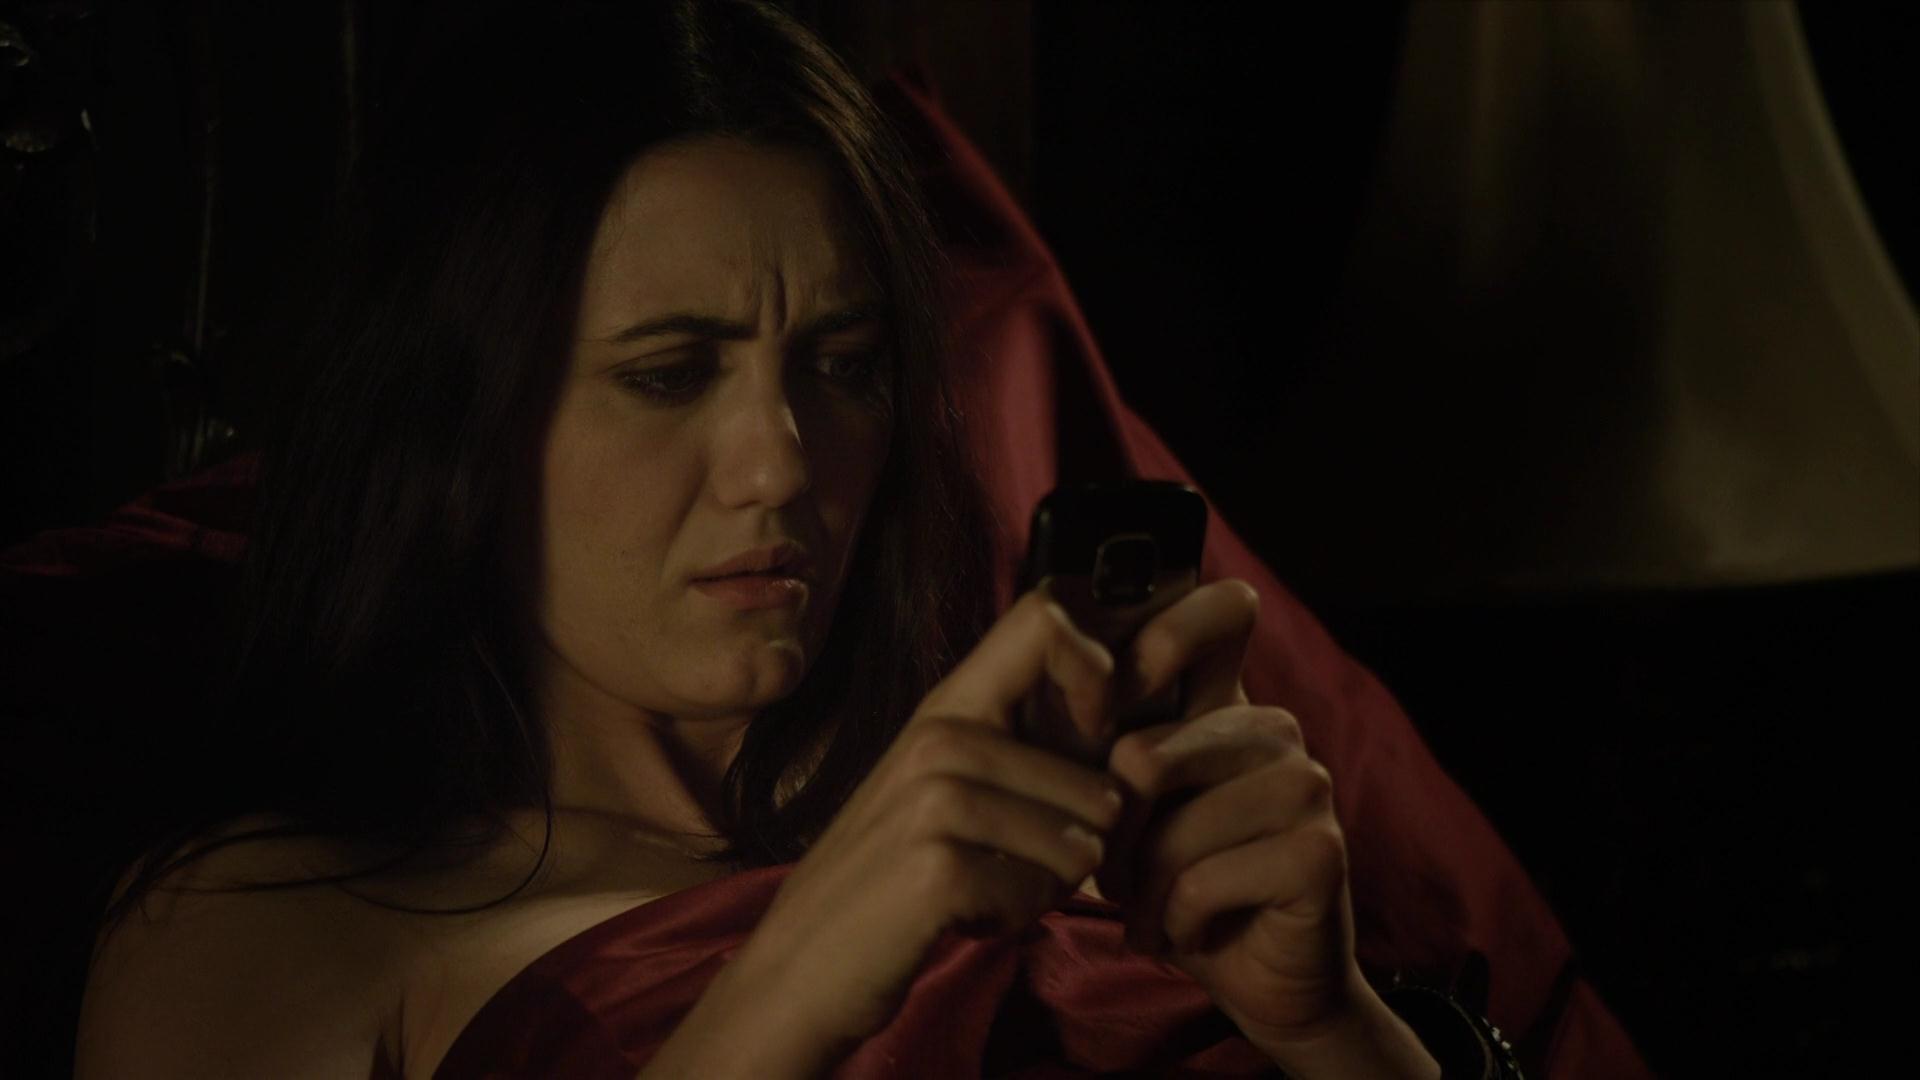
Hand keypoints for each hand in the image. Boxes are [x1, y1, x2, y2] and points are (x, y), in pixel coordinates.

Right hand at [728, 587, 1126, 1058]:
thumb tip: (1127, 731)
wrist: (796, 970)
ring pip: (1075, 842)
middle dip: (1082, 844)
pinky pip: (1037, 893)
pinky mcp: (935, 865)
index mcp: (946, 706)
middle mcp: (937, 736)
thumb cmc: (889, 882)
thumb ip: (1022, 752)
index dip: (1099, 669)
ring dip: (1046, 886)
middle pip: (1092, 777)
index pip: (1047, 617)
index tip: (1095, 736)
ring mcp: (931, 798)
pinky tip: (968, 917)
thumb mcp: (946, 792)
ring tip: (987, 890)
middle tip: (1013, 868)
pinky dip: (1015, 917)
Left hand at [1092, 580, 1378, 1060]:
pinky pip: (1204, 881)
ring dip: (1144, 892)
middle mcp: (1274, 729)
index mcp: (1227, 704)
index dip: (1152, 644)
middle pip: (1145, 756)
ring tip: (1156, 912)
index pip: (1219, 610)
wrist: (1256, 980)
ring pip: (1171, 830)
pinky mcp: (1320, 850)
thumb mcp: (1132, 810)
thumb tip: (1060, 677)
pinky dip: (1178, 922)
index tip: (1099, 715)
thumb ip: (1109, 743)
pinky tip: (1192, 933)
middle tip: (1119, 877)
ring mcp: (1305, 785)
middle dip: (1113, 837)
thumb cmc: (1179, 886)